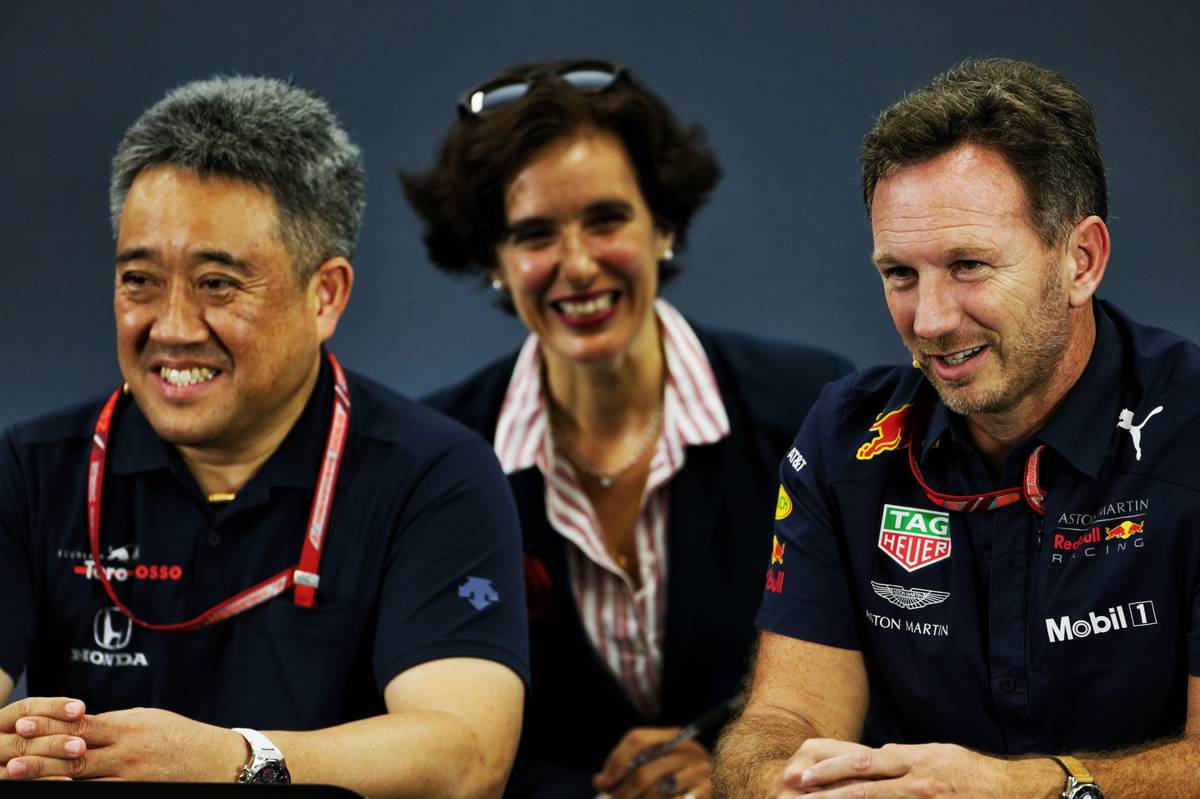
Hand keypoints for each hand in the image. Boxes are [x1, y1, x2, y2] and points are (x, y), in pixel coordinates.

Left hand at [4, 705, 247, 781]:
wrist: (215, 761)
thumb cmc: (180, 735)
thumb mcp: (147, 718)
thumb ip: (113, 723)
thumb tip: (79, 723)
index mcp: (128, 728)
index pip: (83, 725)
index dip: (51, 724)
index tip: (25, 721)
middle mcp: (125, 753)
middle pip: (75, 756)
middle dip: (41, 756)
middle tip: (12, 755)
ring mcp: (129, 777)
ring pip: (81, 779)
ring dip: (49, 778)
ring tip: (21, 775)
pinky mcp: (135, 792)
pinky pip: (100, 792)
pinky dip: (77, 791)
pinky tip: (56, 790)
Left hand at [593, 726, 712, 798]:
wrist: (724, 791)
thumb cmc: (683, 784)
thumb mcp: (659, 770)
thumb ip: (632, 771)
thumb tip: (600, 782)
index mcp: (674, 736)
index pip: (637, 739)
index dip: (615, 761)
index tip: (603, 783)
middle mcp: (689, 748)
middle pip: (643, 771)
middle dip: (623, 793)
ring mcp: (702, 770)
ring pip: (657, 792)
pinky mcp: (710, 790)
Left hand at [779, 739, 1012, 797]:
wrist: (1014, 791)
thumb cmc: (972, 772)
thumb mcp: (938, 753)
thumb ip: (906, 755)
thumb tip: (881, 753)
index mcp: (914, 759)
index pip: (864, 762)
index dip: (831, 769)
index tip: (805, 776)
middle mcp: (917, 781)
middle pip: (863, 787)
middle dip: (827, 793)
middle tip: (797, 797)